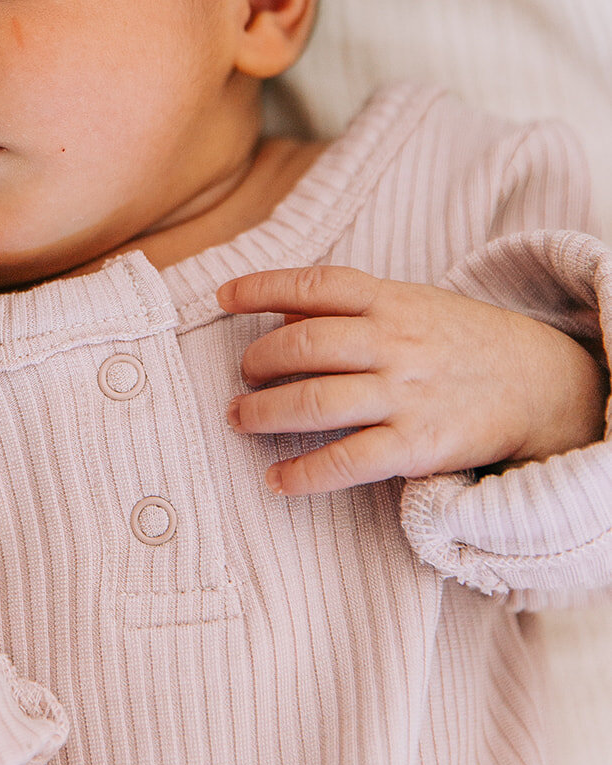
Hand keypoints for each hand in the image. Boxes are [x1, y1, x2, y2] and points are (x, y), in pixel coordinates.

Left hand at [218, 265, 608, 495]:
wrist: (541, 385)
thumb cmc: (461, 342)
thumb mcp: (413, 305)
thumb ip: (351, 306)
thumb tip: (280, 310)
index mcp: (393, 301)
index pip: (316, 285)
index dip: (262, 287)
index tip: (223, 297)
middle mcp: (395, 343)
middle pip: (304, 344)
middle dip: (257, 361)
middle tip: (241, 377)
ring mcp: (405, 395)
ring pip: (315, 401)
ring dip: (263, 412)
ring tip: (239, 419)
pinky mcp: (417, 445)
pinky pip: (347, 461)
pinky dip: (303, 473)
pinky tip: (277, 480)